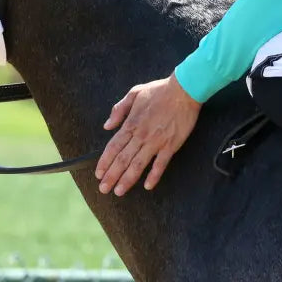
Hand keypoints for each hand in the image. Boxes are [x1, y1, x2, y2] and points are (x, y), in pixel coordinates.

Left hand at [95, 73, 201, 195]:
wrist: (183, 90)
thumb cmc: (159, 90)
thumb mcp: (134, 93)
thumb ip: (119, 110)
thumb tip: (107, 126)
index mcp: (131, 123)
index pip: (114, 146)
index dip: (105, 161)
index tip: (98, 173)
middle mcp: (141, 135)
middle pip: (123, 159)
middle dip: (111, 176)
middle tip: (103, 189)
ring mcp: (156, 141)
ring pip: (138, 164)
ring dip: (127, 179)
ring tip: (119, 191)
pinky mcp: (171, 145)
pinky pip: (161, 164)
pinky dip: (154, 176)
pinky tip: (147, 186)